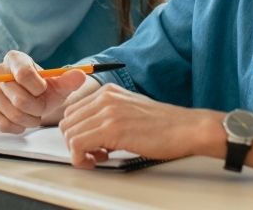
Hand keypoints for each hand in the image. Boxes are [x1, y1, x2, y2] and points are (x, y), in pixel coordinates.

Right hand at [0, 50, 89, 132]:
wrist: (30, 100)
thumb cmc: (43, 90)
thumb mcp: (58, 84)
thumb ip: (69, 80)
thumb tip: (81, 75)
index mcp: (14, 58)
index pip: (25, 74)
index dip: (39, 88)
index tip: (43, 90)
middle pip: (20, 99)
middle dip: (37, 108)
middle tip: (40, 108)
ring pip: (12, 113)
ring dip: (29, 120)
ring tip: (33, 115)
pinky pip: (1, 123)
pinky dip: (16, 127)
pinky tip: (21, 122)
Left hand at [58, 84, 220, 167]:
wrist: (186, 129)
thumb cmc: (164, 125)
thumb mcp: (130, 110)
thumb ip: (108, 115)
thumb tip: (90, 132)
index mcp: (108, 91)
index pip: (72, 111)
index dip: (77, 132)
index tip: (91, 143)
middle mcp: (105, 98)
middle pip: (67, 123)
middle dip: (75, 142)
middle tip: (94, 152)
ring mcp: (108, 112)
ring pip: (69, 134)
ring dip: (79, 152)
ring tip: (99, 157)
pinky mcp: (112, 129)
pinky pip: (77, 146)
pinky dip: (82, 159)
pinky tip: (98, 160)